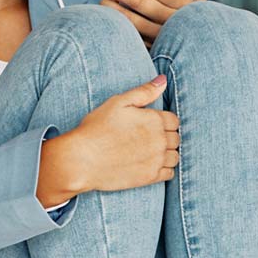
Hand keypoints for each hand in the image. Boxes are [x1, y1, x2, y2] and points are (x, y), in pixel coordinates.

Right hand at [36, 75, 178, 203]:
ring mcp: (157, 159)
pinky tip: (150, 164)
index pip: (174, 120)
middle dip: (166, 137)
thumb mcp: (118, 102)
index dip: (163, 121)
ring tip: (150, 152)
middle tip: (148, 139)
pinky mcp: (150, 177)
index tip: (150, 125)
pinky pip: (170, 173)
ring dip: (167, 153)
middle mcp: (160, 139)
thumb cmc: (96, 128)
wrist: (81, 160)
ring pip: (175, 156)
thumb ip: (144, 91)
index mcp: (154, 119)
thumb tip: (163, 80)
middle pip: (176, 138)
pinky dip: (164, 169)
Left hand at [100, 0, 209, 44]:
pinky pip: (132, 38)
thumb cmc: (201, 27)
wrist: (204, 60)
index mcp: (185, 6)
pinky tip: (110, 20)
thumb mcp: (204, 7)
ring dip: (114, 9)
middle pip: (140, 2)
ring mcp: (162, 39)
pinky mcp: (154, 51)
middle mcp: (173, 22)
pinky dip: (119, 28)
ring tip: (104, 0)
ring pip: (132, 22)